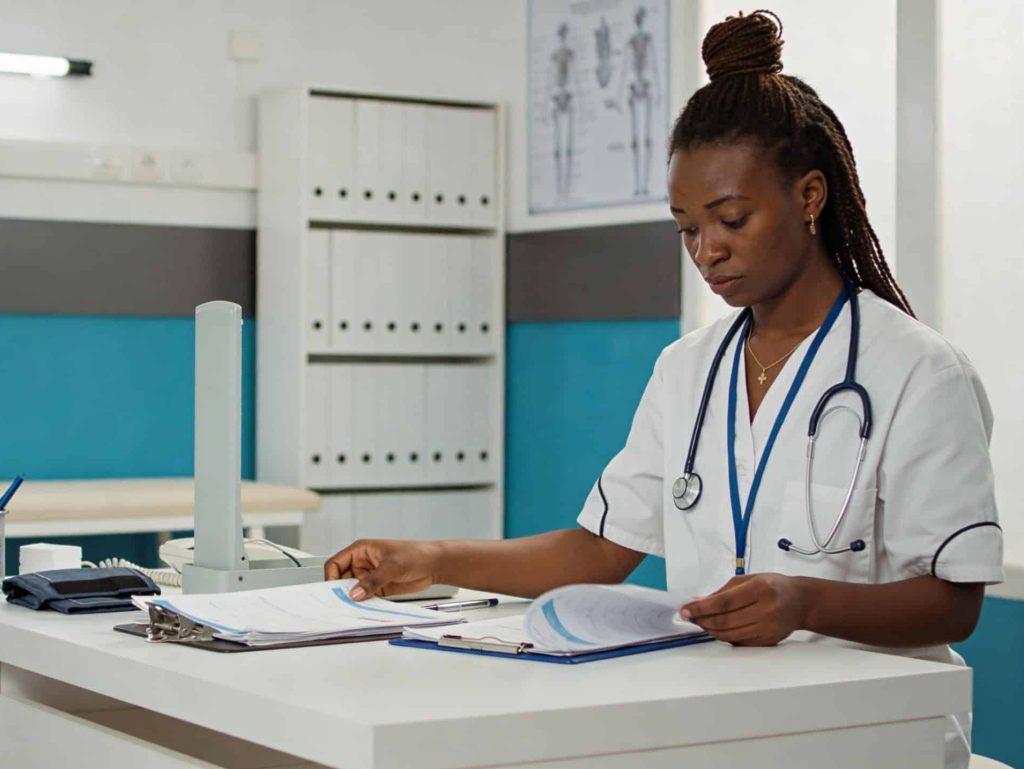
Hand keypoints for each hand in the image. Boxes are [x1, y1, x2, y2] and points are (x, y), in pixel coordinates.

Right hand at [324, 539, 441, 600]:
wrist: (433, 565)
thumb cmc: (415, 554)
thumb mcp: (391, 566)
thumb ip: (372, 581)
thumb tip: (354, 594)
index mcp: (361, 551)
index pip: (336, 563)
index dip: (331, 576)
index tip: (332, 590)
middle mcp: (362, 564)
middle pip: (341, 579)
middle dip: (339, 591)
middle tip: (338, 604)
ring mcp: (369, 577)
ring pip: (352, 590)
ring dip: (351, 600)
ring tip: (349, 609)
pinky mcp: (377, 588)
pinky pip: (364, 598)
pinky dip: (362, 605)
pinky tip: (362, 610)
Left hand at [681, 573, 808, 645]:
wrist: (800, 602)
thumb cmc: (773, 586)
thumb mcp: (748, 579)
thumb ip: (722, 591)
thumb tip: (698, 601)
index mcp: (760, 589)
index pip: (724, 602)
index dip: (701, 608)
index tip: (686, 610)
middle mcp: (766, 610)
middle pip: (725, 621)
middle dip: (702, 620)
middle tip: (689, 617)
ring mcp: (768, 628)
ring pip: (729, 635)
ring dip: (710, 630)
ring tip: (700, 622)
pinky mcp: (767, 641)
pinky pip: (738, 643)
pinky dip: (723, 637)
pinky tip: (716, 629)